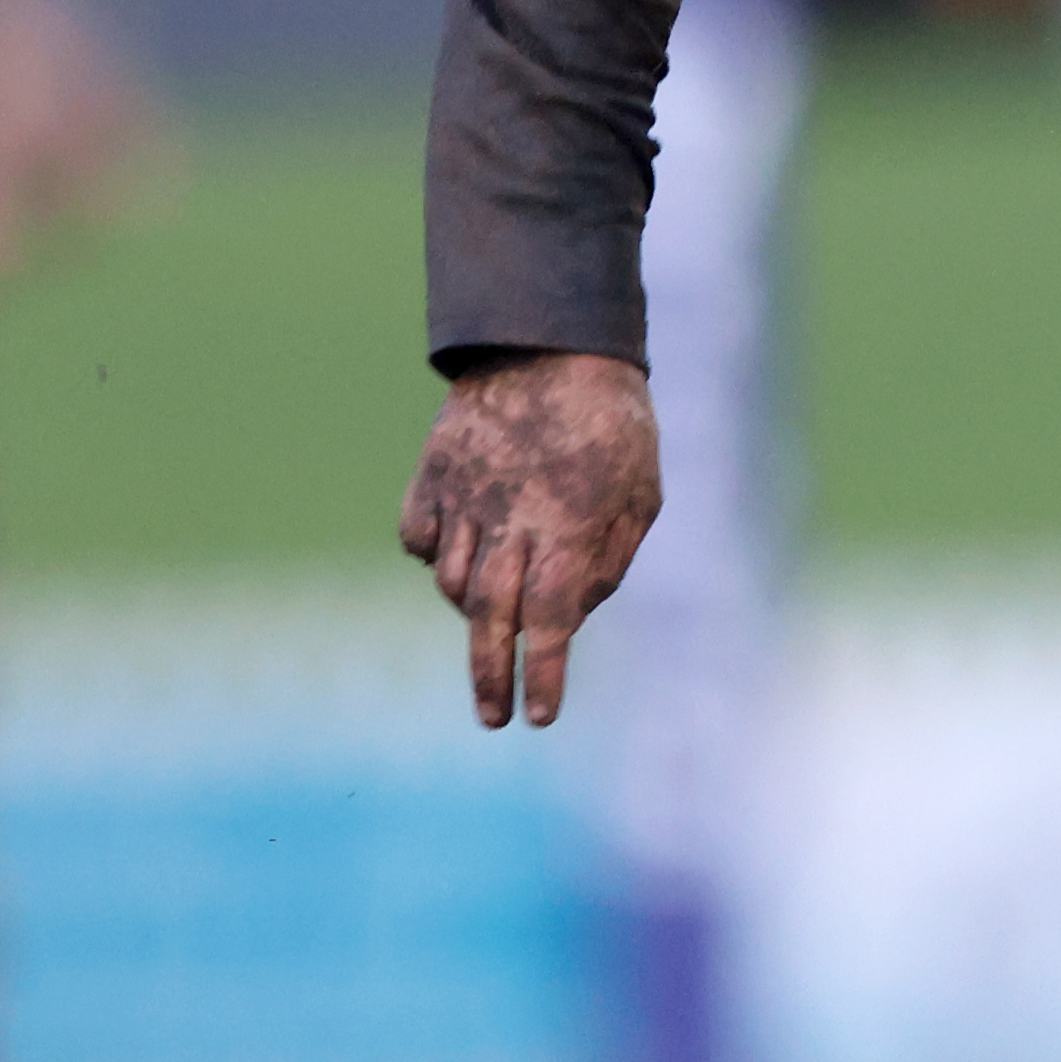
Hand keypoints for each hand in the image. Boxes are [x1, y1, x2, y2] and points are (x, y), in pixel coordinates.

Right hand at [401, 352, 661, 728]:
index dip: (541, 675)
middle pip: (489, 618)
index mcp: (568, 527)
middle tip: (492, 717)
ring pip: (451, 581)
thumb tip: (571, 617)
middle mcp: (510, 521)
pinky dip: (433, 555)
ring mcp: (464, 496)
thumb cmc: (614, 423)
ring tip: (492, 622)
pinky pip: (420, 535)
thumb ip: (610, 560)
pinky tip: (455, 555)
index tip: (537, 719)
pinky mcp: (433, 473)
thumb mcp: (641, 493)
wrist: (551, 342)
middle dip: (489, 676)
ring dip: (470, 611)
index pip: (549, 623)